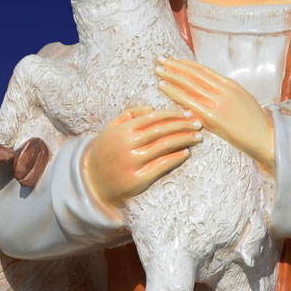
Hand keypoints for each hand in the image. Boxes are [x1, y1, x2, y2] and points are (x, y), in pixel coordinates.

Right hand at [84, 107, 202, 207]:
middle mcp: (127, 144)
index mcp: (123, 130)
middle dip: (184, 126)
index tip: (189, 113)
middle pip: (162, 131)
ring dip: (184, 140)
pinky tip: (186, 152)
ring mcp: (132, 162)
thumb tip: (152, 109)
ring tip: (197, 137)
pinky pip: (161, 166)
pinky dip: (176, 158)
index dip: (174, 115)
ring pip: (164, 146)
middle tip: (198, 124)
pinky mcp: (137, 180)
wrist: (92, 182)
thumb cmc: (106, 151)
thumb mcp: (112, 128)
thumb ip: (130, 114)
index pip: (154, 118)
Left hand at [156, 58, 274, 172]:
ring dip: (171, 75)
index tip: (174, 59)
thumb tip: (211, 89)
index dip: (186, 63)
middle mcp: (223, 89)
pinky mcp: (212, 116)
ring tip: (158, 70)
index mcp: (231, 84)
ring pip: (189, 83)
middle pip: (194, 73)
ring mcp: (218, 102)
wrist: (265, 138)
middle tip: (160, 60)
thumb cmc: (255, 123)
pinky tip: (162, 86)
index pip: (203, 70)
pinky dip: (173, 91)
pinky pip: (188, 101)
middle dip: (175, 65)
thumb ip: (227, 93)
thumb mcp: (243, 101)